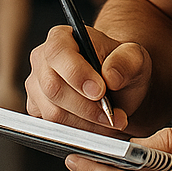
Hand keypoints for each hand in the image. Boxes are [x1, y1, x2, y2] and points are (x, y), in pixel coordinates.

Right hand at [26, 24, 153, 134]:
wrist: (117, 87)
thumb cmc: (121, 67)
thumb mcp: (135, 59)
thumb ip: (126, 62)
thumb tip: (110, 76)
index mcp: (62, 37)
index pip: (58, 52)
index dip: (77, 73)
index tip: (100, 92)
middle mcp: (42, 59)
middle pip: (52, 87)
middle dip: (86, 107)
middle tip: (113, 115)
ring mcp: (36, 86)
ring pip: (52, 113)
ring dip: (86, 123)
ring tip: (110, 121)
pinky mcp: (37, 110)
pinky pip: (52, 129)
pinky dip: (78, 133)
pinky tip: (96, 126)